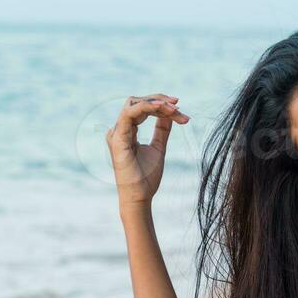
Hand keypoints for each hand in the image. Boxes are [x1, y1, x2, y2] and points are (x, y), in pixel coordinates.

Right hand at [105, 93, 189, 209]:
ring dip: (156, 102)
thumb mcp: (158, 147)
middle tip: (178, 107)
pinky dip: (146, 107)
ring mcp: (117, 132)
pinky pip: (130, 113)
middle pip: (138, 101)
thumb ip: (162, 129)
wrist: (140, 196)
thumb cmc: (146, 177)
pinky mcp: (118, 138)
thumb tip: (169, 113)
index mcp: (127, 131)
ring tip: (174, 108)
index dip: (161, 105)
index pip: (143, 108)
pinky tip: (162, 108)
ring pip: (134, 103)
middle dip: (160, 100)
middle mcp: (120, 129)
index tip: (180, 109)